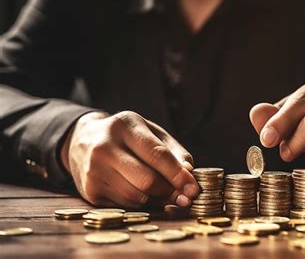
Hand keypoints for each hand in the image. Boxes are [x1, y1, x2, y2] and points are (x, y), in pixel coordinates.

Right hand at [61, 111, 198, 207]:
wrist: (82, 141)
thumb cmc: (126, 137)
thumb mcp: (150, 133)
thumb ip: (173, 151)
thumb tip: (189, 173)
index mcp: (124, 126)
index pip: (157, 154)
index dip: (178, 174)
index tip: (194, 188)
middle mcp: (105, 147)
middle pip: (147, 180)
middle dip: (170, 191)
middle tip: (184, 196)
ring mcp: (94, 170)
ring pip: (137, 196)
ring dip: (158, 199)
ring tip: (166, 193)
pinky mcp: (90, 190)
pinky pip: (126, 204)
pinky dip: (142, 203)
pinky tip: (145, 194)